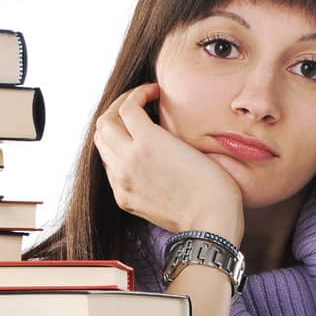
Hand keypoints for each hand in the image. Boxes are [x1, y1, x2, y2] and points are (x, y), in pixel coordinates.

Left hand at [92, 82, 244, 242]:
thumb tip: (156, 119)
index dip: (139, 93)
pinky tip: (134, 152)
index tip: (153, 92)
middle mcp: (128, 160)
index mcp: (147, 142)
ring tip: (132, 126)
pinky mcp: (123, 197)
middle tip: (137, 103)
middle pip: (105, 122)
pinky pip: (109, 168)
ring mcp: (122, 180)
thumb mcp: (191, 145)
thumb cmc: (214, 184)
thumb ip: (165, 130)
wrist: (210, 222)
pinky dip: (116, 153)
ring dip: (114, 129)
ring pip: (101, 144)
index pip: (128, 106)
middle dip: (119, 107)